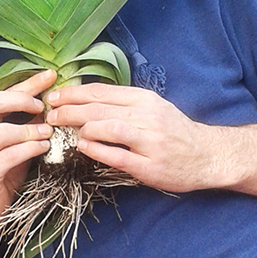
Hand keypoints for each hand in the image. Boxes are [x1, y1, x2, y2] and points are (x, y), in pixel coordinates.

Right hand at [0, 69, 55, 223]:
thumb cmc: (4, 178)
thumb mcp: (17, 147)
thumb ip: (27, 127)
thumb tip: (51, 104)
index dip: (24, 84)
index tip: (49, 76)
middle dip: (21, 99)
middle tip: (44, 106)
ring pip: (1, 131)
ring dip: (30, 129)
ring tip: (48, 132)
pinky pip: (7, 156)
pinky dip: (29, 149)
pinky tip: (43, 148)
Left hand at [45, 82, 227, 192]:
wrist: (208, 155)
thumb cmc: (174, 131)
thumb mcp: (153, 108)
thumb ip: (124, 103)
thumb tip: (85, 99)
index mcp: (145, 99)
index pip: (102, 91)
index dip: (74, 93)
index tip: (54, 96)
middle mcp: (148, 117)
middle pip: (100, 108)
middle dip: (69, 110)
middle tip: (49, 114)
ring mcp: (150, 141)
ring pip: (108, 127)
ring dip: (81, 127)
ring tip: (61, 129)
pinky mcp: (150, 166)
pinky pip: (118, 155)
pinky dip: (97, 150)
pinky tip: (82, 147)